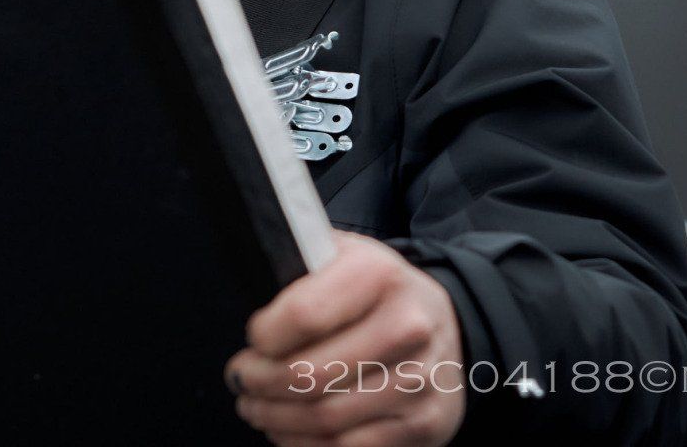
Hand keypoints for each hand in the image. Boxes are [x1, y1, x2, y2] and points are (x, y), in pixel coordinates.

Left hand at [225, 232, 465, 446]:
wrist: (446, 324)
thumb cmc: (376, 293)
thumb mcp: (343, 257)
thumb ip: (300, 268)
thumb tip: (251, 285)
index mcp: (379, 276)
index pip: (303, 315)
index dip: (264, 335)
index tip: (253, 340)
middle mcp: (408, 327)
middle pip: (308, 374)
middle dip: (258, 381)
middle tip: (240, 379)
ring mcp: (420, 382)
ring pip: (324, 418)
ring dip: (274, 418)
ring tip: (254, 406)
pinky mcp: (425, 425)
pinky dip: (304, 444)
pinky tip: (287, 430)